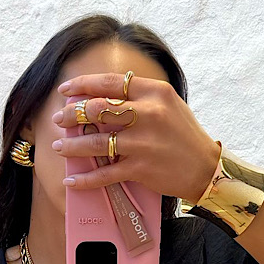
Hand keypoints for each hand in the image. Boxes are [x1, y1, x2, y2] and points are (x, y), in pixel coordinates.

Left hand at [50, 71, 221, 201]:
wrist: (205, 168)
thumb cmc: (184, 135)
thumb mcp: (168, 104)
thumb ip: (140, 97)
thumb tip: (104, 95)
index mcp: (154, 92)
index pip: (110, 82)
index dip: (83, 84)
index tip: (65, 89)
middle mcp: (148, 114)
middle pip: (98, 109)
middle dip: (72, 114)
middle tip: (59, 119)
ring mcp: (143, 143)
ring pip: (97, 142)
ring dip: (72, 146)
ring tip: (58, 146)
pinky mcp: (141, 169)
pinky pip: (105, 174)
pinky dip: (85, 179)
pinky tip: (71, 180)